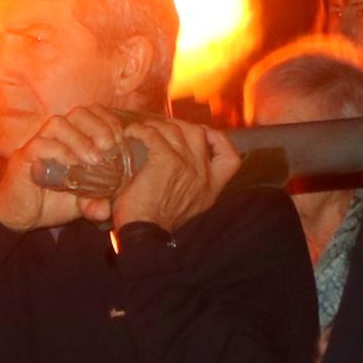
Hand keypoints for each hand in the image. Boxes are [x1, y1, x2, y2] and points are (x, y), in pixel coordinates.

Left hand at [107, 116, 236, 232]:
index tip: (204, 134)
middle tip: (162, 129)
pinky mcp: (165, 161)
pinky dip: (141, 130)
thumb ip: (191, 189)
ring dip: (156, 126)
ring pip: (175, 130)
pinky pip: (154, 135)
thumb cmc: (156, 225)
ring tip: (142, 130)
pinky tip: (132, 134)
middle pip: (198, 133)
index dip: (219, 140)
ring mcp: (185, 166)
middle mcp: (202, 174)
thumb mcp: (187, 208)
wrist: (144, 236)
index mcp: (210, 188)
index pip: (231, 158)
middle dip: (180, 126)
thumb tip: (182, 176)